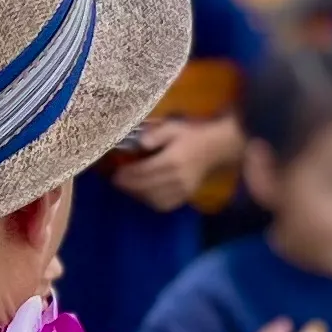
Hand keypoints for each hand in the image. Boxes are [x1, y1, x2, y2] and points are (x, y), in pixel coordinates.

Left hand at [112, 116, 232, 212]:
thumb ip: (155, 134)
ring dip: (137, 194)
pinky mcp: (186, 196)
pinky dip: (151, 202)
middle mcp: (177, 178)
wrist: (217, 147)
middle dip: (128, 185)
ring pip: (154, 198)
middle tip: (116, 180)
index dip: (127, 174)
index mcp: (172, 160)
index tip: (114, 173)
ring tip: (128, 186)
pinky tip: (144, 194)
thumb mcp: (173, 127)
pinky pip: (165, 204)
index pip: (144, 171)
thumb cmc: (192, 135)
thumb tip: (139, 144)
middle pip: (146, 186)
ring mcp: (183, 189)